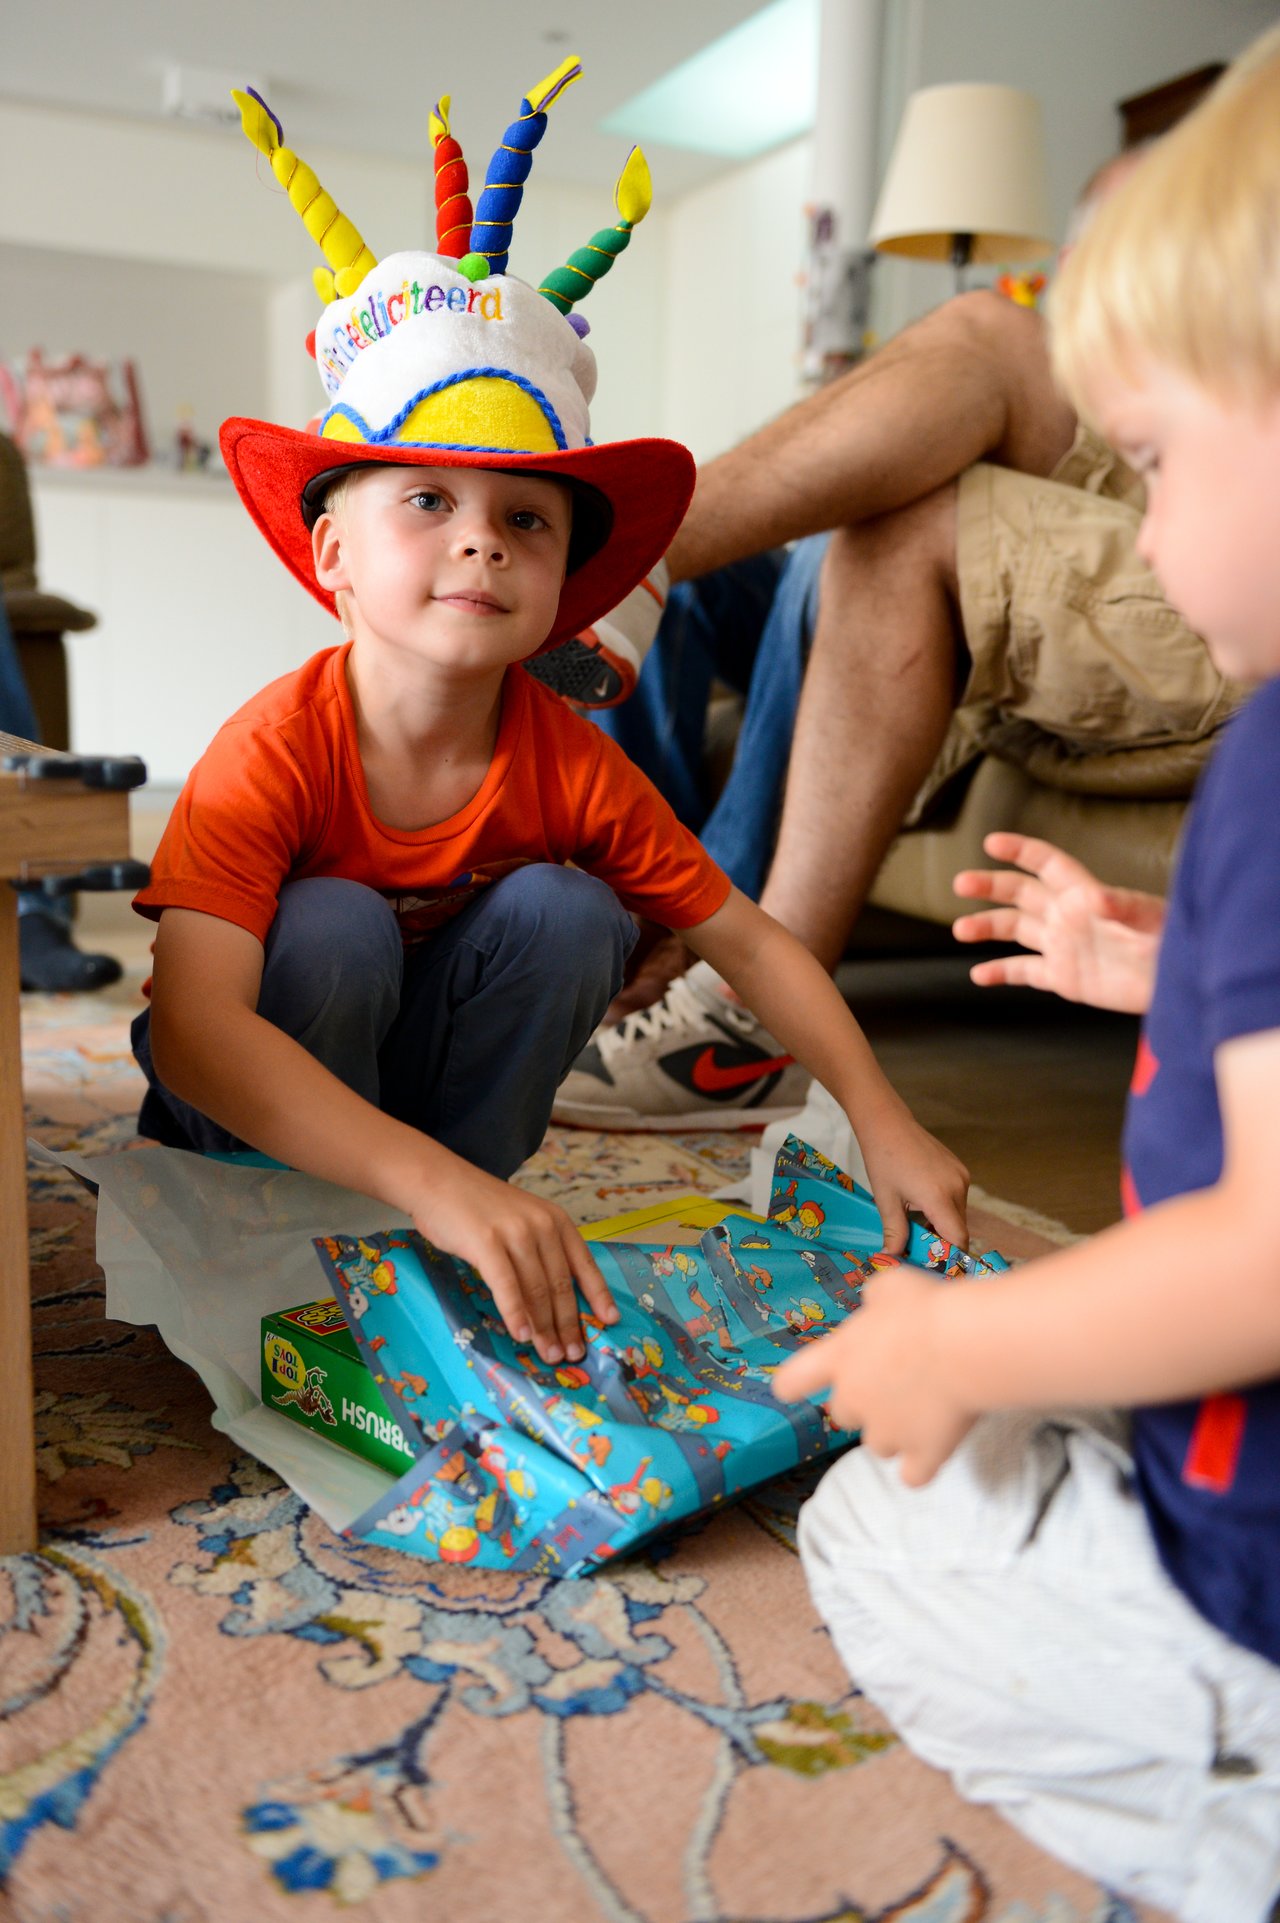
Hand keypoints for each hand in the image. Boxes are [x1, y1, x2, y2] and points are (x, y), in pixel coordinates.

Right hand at [407, 1156, 617, 1363]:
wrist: (439, 1180)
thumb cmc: (478, 1207)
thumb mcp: (522, 1220)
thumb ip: (540, 1250)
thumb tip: (553, 1300)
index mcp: (556, 1220)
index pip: (584, 1264)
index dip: (598, 1295)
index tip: (609, 1321)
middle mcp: (542, 1225)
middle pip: (561, 1284)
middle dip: (568, 1324)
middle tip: (572, 1354)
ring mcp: (515, 1233)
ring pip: (537, 1290)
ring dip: (545, 1328)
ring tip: (549, 1354)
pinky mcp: (487, 1243)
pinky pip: (507, 1285)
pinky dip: (516, 1314)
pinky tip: (521, 1335)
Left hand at [773, 1264, 974, 1484]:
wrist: (963, 1345)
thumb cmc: (924, 1308)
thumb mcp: (891, 1287)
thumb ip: (875, 1299)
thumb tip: (873, 1306)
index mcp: (840, 1358)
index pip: (794, 1380)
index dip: (793, 1385)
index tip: (791, 1389)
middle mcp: (855, 1400)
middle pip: (843, 1414)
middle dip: (863, 1404)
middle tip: (896, 1383)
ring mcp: (888, 1433)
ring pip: (878, 1445)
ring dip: (894, 1433)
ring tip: (924, 1410)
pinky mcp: (924, 1454)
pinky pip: (913, 1477)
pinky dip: (920, 1467)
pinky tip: (932, 1452)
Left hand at [857, 1097, 969, 1255]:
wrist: (887, 1123)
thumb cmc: (882, 1160)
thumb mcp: (886, 1201)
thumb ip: (895, 1233)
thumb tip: (893, 1260)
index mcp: (940, 1197)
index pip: (957, 1239)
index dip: (949, 1257)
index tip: (934, 1268)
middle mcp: (958, 1187)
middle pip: (958, 1228)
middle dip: (940, 1242)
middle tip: (916, 1248)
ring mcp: (961, 1176)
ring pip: (958, 1214)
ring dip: (941, 1225)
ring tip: (914, 1223)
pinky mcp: (959, 1169)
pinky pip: (956, 1199)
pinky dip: (943, 1209)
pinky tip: (920, 1205)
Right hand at [953, 832, 1163, 1014]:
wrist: (1177, 983)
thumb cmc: (1171, 942)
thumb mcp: (1150, 919)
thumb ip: (1121, 905)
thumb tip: (1095, 896)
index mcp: (1084, 895)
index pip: (1047, 865)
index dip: (1021, 852)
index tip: (992, 843)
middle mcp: (1067, 917)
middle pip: (1021, 894)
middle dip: (990, 886)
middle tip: (961, 883)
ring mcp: (1063, 947)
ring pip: (1015, 931)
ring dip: (986, 927)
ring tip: (961, 929)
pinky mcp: (1064, 978)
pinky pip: (1025, 972)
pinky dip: (1000, 973)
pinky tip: (978, 975)